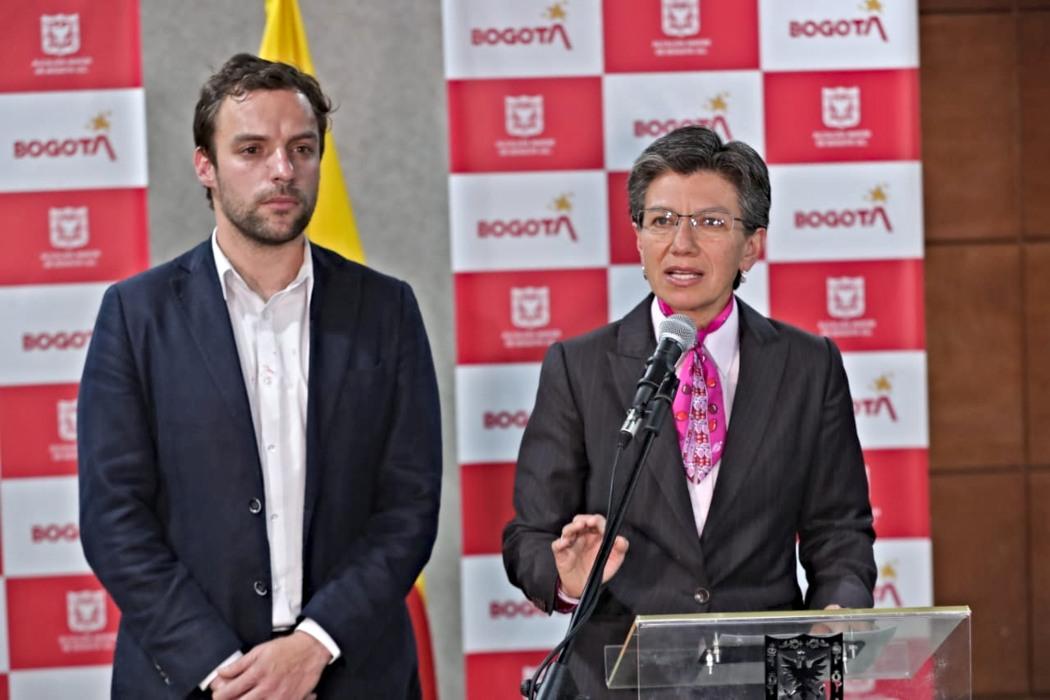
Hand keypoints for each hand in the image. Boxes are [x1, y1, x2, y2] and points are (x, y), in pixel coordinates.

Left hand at [210, 632, 329, 699]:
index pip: (229, 692)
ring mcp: (279, 698)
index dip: (218, 695)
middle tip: (228, 698)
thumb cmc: (287, 649)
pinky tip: (262, 698)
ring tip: (246, 697)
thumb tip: (221, 673)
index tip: (217, 694)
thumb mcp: (259, 650)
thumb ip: (239, 664)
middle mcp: (267, 688)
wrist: (312, 650)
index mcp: (257, 673)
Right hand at [551, 514, 628, 598]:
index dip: (598, 521)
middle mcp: (582, 536)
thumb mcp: (614, 560)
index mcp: (595, 534)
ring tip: (579, 527)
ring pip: (568, 530)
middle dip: (584, 519)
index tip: (602, 528)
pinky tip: (565, 542)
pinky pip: (557, 545)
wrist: (584, 587)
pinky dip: (560, 542)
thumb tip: (621, 539)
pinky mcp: (561, 553)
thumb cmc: (598, 569)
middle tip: (589, 523)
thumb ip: (620, 549)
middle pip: (580, 520)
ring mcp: (571, 543)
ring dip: (572, 527)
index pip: (595, 521)